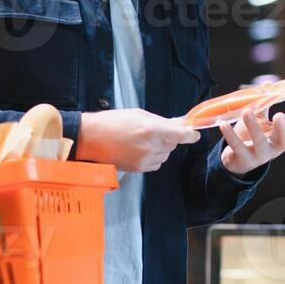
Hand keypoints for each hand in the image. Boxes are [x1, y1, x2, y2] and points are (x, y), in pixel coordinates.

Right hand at [78, 108, 198, 172]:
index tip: (194, 134)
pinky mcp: (138, 169)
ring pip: (165, 155)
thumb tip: (177, 124)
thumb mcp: (138, 114)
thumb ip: (160, 120)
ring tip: (142, 141)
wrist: (90, 138)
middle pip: (173, 145)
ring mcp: (144, 160)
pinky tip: (139, 150)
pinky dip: (153, 158)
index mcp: (151, 130)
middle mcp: (150, 146)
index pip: (180, 135)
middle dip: (169, 138)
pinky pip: (156, 164)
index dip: (190, 135)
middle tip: (154, 132)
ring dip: (160, 148)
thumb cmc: (111, 122)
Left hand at [217, 102, 284, 175]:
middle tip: (279, 115)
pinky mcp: (244, 159)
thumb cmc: (251, 135)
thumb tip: (268, 84)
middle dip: (284, 128)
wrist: (235, 159)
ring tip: (247, 112)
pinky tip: (224, 125)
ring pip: (260, 143)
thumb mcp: (260, 119)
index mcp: (281, 137)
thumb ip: (264, 104)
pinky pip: (237, 147)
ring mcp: (260, 155)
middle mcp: (274, 147)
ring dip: (254, 127)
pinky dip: (230, 135)